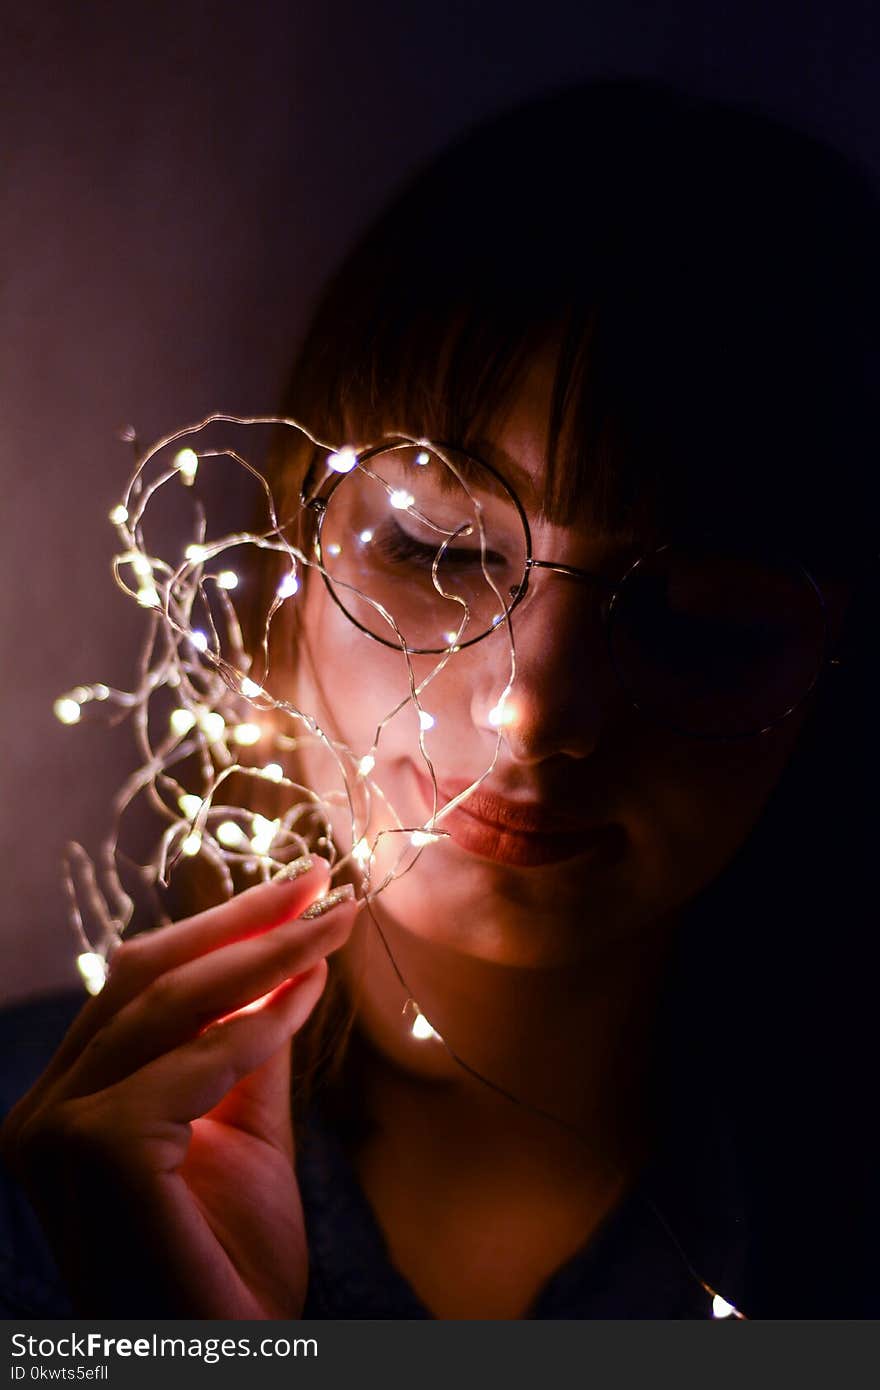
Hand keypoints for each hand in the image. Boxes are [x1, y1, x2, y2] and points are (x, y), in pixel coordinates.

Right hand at [0, 859, 356, 1317]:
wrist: (227, 1363)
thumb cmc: (230, 1264)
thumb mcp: (242, 1132)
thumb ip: (246, 1049)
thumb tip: (282, 958)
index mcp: (65, 1103)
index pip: (135, 985)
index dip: (217, 926)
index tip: (296, 887)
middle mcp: (42, 1112)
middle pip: (143, 977)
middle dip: (240, 921)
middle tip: (320, 880)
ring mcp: (56, 1133)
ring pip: (169, 1006)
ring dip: (264, 954)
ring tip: (334, 923)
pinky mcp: (96, 1151)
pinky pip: (195, 1063)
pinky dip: (260, 1023)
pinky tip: (314, 991)